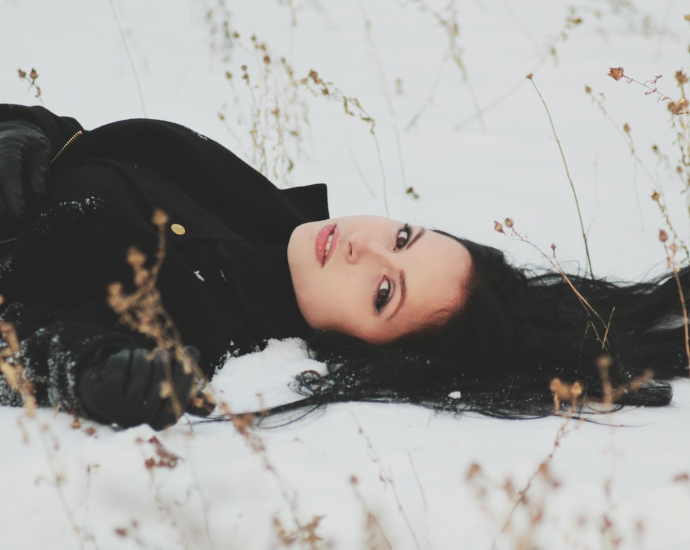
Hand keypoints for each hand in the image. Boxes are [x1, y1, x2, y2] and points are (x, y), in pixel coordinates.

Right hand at [0, 120, 50, 226]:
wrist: (9, 133)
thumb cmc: (29, 143)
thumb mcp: (41, 149)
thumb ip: (40, 169)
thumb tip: (38, 192)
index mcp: (6, 151)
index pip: (7, 174)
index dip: (13, 199)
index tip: (20, 217)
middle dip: (4, 212)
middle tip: (17, 223)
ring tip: (10, 222)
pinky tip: (4, 217)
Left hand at [78, 346, 201, 429]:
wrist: (102, 391)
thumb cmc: (142, 389)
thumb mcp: (167, 391)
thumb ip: (189, 392)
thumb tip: (213, 407)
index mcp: (161, 421)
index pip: (182, 394)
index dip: (188, 369)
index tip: (190, 350)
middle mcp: (142, 419)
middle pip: (163, 377)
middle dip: (165, 358)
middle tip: (163, 350)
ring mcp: (120, 408)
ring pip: (142, 366)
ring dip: (143, 355)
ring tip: (141, 357)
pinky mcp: (103, 393)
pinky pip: (122, 363)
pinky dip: (126, 355)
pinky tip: (125, 358)